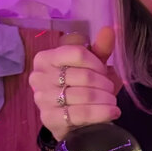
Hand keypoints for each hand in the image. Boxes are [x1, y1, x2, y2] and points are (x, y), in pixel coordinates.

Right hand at [29, 25, 120, 141]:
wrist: (74, 121)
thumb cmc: (82, 88)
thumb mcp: (92, 66)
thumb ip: (100, 48)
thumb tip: (109, 29)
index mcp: (45, 58)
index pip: (77, 52)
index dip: (96, 62)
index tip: (104, 70)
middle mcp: (39, 76)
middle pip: (83, 75)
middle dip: (104, 83)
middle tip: (111, 89)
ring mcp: (42, 98)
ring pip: (83, 95)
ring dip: (105, 99)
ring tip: (112, 101)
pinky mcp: (49, 119)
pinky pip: (80, 113)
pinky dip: (101, 113)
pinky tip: (113, 112)